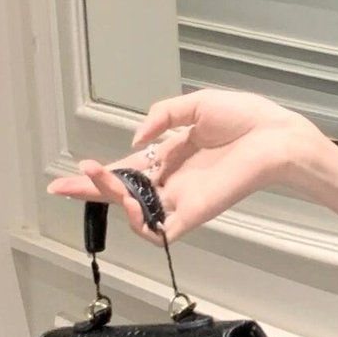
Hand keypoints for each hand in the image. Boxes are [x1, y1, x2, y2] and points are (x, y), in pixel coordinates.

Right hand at [45, 89, 319, 246]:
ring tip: (99, 177)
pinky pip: (160, 230)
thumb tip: (136, 141)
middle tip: (62, 186)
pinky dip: (139, 223)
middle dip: (90, 191)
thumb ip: (161, 117)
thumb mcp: (195, 105)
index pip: (127, 170)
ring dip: (110, 197)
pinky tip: (127, 203)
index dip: (99, 175)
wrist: (276, 136)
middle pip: (122, 193)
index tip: (69, 176)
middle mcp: (172, 181)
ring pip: (134, 211)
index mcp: (171, 157)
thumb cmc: (246, 119)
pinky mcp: (194, 213)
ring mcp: (181, 199)